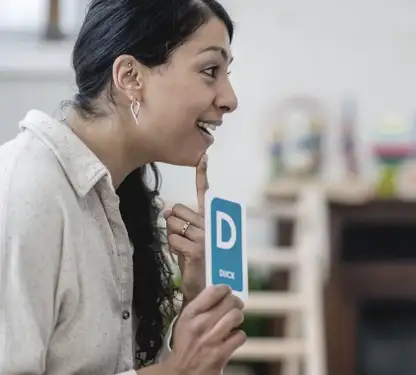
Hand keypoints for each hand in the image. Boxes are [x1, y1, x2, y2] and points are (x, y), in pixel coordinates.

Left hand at [164, 154, 208, 303]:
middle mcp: (210, 225)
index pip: (204, 193)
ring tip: (183, 250)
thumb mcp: (185, 239)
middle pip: (177, 210)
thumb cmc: (193, 262)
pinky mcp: (198, 249)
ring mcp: (206, 236)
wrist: (202, 287)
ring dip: (172, 238)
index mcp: (209, 220)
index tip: (204, 156)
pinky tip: (183, 257)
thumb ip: (178, 222)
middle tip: (182, 240)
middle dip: (172, 224)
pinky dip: (172, 249)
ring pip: (172, 225)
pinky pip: (172, 239)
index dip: (203, 174)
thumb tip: (167, 212)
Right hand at [164, 285, 245, 374]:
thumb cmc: (185, 344)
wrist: (181, 372)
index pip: (214, 291)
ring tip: (233, 321)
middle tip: (234, 306)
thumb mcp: (185, 321)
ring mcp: (211, 340)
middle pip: (230, 301)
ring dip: (238, 318)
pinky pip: (240, 336)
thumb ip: (201, 306)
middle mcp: (200, 325)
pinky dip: (239, 336)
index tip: (227, 292)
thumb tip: (220, 291)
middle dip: (236, 302)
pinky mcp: (220, 354)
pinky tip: (232, 338)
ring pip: (236, 316)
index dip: (225, 289)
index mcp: (190, 314)